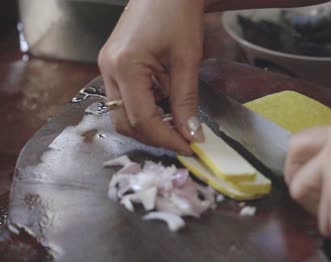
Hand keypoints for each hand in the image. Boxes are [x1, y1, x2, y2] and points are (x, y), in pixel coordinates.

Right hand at [98, 0, 205, 153]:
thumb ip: (186, 101)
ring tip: (176, 125)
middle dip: (154, 136)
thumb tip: (191, 134)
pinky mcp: (113, 66)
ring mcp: (107, 68)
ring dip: (148, 125)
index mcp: (125, 66)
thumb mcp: (187, 60)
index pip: (142, 119)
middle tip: (183, 140)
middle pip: (125, 122)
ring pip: (121, 114)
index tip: (190, 147)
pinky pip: (124, 99)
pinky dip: (144, 110)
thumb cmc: (178, 14)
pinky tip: (165, 108)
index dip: (167, 139)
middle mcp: (109, 69)